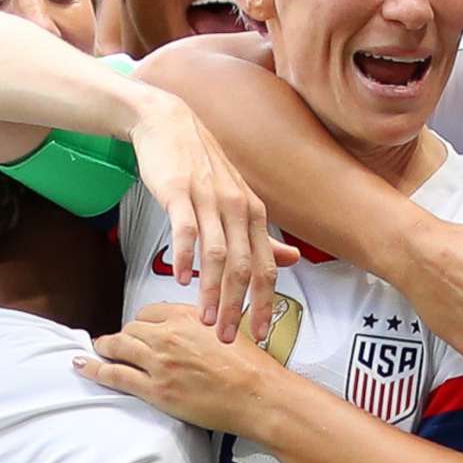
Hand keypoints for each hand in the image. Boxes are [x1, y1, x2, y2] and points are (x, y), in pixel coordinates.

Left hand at [78, 302, 286, 433]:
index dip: (143, 322)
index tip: (142, 330)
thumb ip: (203, 322)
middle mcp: (169, 335)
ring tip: (98, 350)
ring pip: (119, 347)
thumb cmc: (252, 366)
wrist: (258, 395)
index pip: (150, 312)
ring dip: (105, 348)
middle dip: (125, 336)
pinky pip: (115, 375)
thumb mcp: (228, 327)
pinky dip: (94, 369)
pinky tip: (82, 365)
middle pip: (131, 328)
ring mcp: (159, 363)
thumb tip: (188, 325)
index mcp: (187, 316)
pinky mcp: (155, 390)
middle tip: (121, 344)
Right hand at [126, 93, 291, 342]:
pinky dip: (185, 256)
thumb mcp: (237, 199)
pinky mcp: (180, 191)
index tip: (259, 335)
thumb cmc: (201, 167)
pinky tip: (180, 280)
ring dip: (212, 292)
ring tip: (205, 321)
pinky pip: (186, 229)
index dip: (264, 303)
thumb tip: (293, 260)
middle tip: (229, 338)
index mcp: (254, 214)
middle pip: (245, 267)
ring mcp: (209, 199)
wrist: (168, 124)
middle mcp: (238, 208)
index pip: (266, 267)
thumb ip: (262, 235)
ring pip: (218, 254)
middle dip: (239, 307)